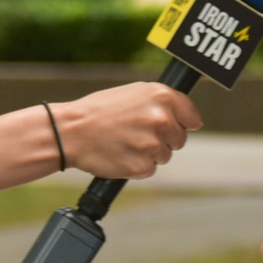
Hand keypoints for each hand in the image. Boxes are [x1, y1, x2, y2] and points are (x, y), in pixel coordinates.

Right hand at [55, 81, 200, 177]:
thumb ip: (162, 103)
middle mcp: (161, 119)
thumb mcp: (133, 93)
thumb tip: (190, 118)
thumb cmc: (99, 110)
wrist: (71, 131)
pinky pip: (150, 169)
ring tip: (125, 142)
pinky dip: (137, 166)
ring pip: (165, 155)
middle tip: (137, 134)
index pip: (192, 117)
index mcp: (162, 96)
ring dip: (149, 153)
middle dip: (164, 139)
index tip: (173, 126)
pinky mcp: (142, 166)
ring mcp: (153, 144)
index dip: (182, 123)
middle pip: (180, 139)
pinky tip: (121, 154)